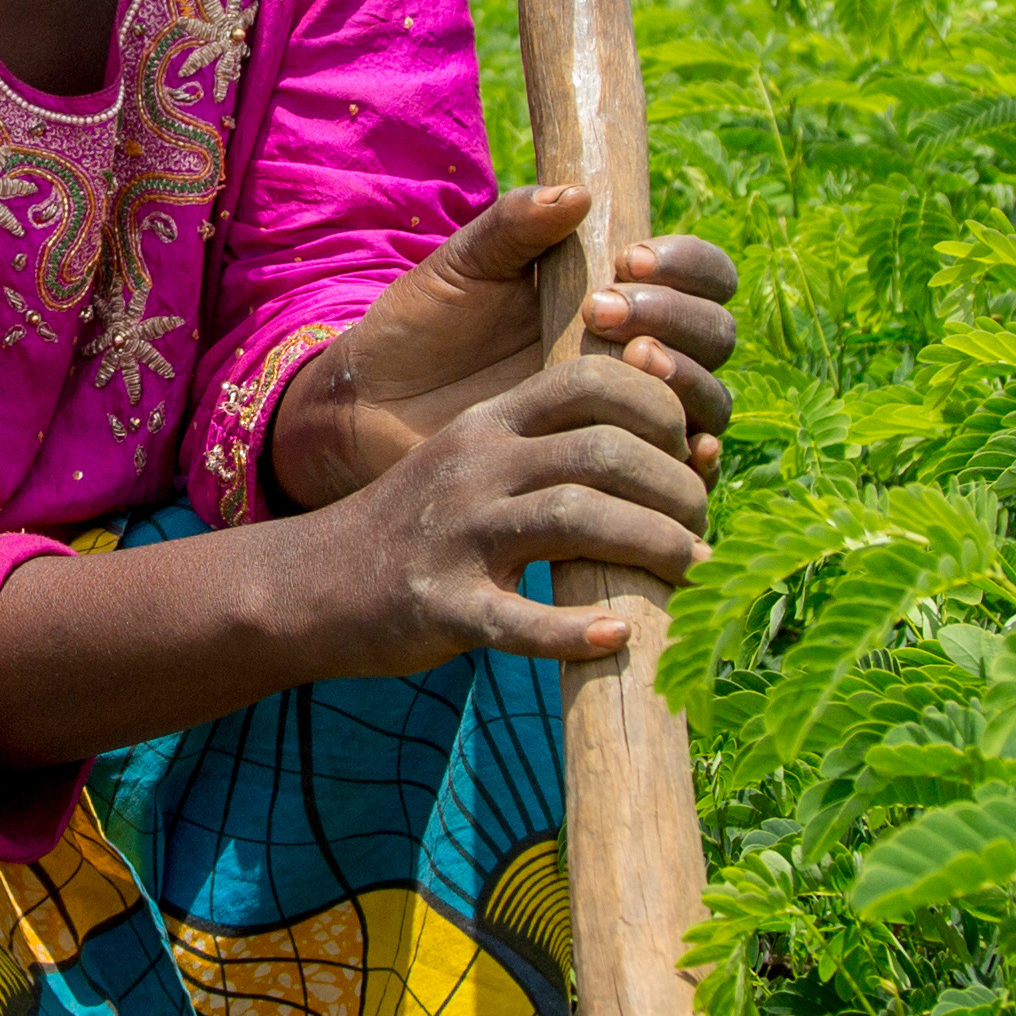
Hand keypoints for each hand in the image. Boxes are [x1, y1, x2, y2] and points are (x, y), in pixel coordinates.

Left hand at [269, 186, 737, 511]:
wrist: (377, 411)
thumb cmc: (424, 328)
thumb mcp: (463, 267)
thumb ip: (514, 225)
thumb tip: (577, 194)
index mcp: (619, 295)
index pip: (699, 275)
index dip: (685, 265)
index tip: (629, 260)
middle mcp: (641, 355)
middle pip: (714, 334)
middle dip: (677, 317)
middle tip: (605, 313)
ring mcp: (636, 417)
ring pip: (709, 398)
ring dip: (685, 377)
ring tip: (628, 361)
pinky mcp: (623, 476)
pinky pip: (685, 471)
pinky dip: (698, 456)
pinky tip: (685, 446)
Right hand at [301, 340, 717, 674]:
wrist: (312, 583)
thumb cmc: (425, 524)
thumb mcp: (480, 459)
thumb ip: (558, 448)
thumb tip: (688, 452)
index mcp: (491, 422)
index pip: (595, 381)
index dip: (662, 408)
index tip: (692, 450)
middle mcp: (477, 466)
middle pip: (602, 450)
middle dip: (674, 487)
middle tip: (702, 526)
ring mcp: (458, 535)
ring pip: (576, 518)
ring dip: (652, 546)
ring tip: (692, 571)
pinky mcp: (443, 605)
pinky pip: (520, 619)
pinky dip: (578, 631)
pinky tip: (621, 635)